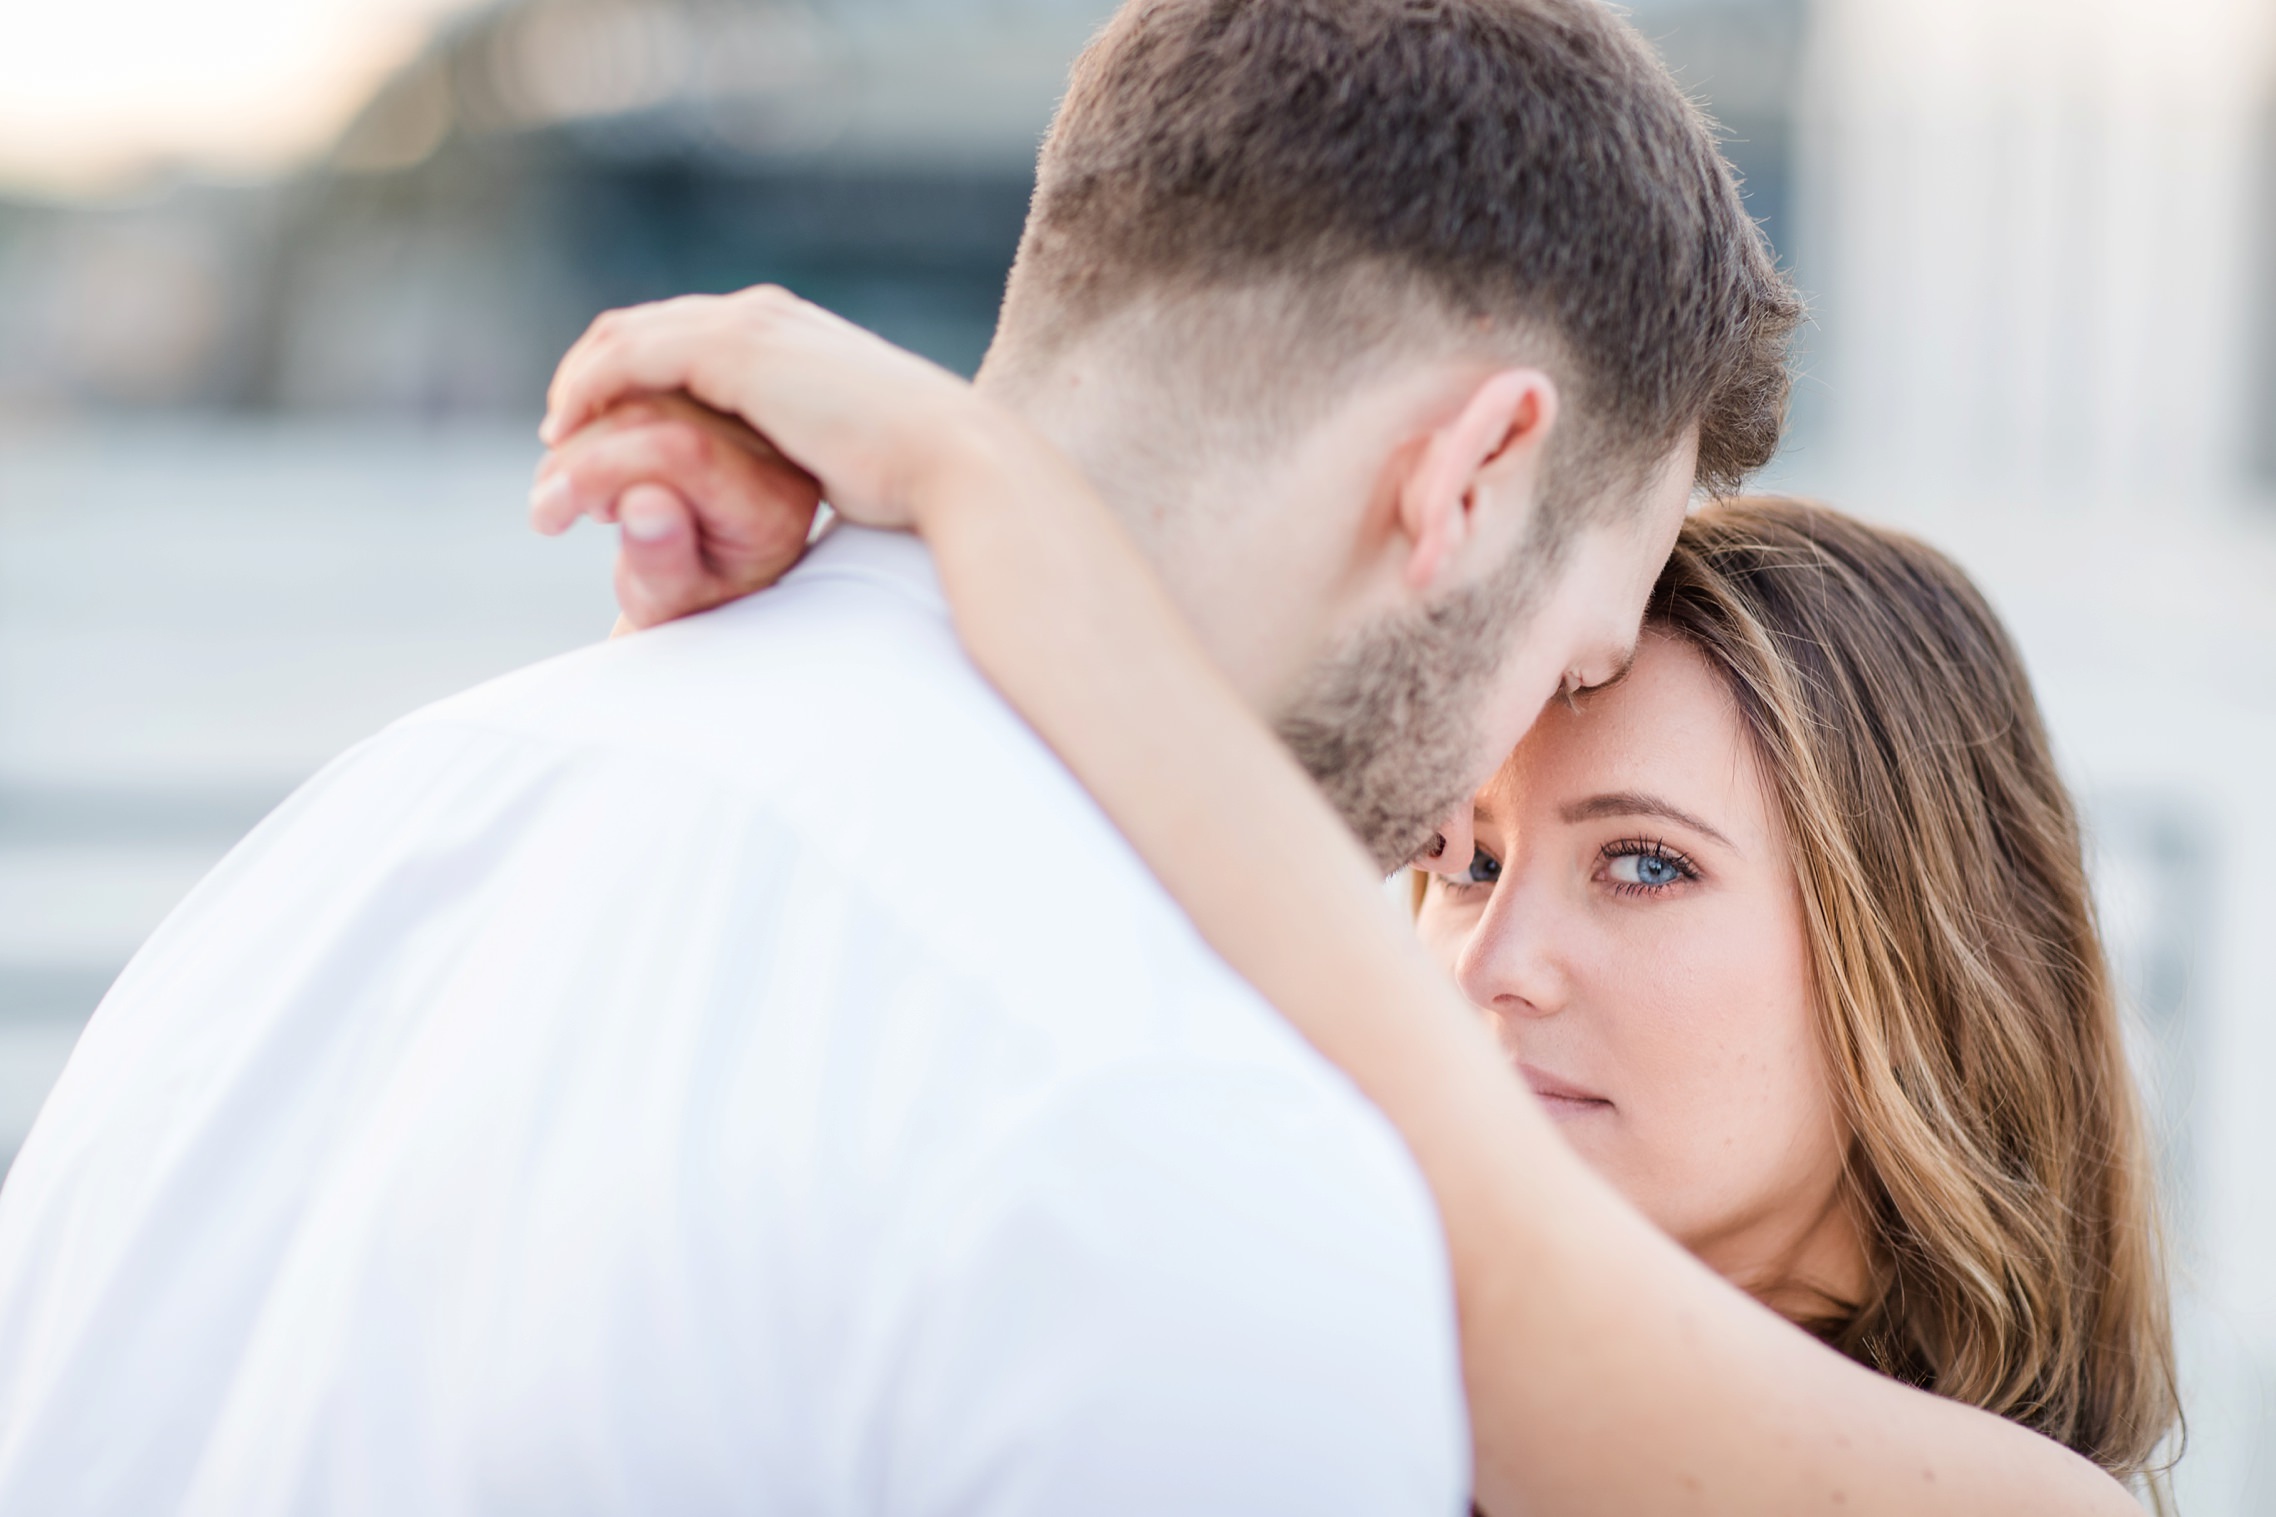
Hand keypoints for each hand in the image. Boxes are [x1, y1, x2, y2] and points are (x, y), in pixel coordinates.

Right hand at [530, 392, 819, 628]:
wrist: (710, 579)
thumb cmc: (687, 600)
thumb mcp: (673, 603)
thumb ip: (662, 560)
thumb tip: (642, 501)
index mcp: (773, 502)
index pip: (678, 450)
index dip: (597, 468)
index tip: (547, 511)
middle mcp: (774, 444)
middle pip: (654, 405)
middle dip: (578, 450)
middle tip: (546, 508)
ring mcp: (750, 407)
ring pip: (641, 371)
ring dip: (578, 421)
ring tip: (568, 491)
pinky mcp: (721, 386)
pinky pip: (646, 356)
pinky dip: (594, 394)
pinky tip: (585, 449)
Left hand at [540, 286, 1003, 533]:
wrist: (951, 457)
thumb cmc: (921, 472)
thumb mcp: (854, 447)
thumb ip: (816, 440)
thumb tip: (816, 468)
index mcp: (789, 332)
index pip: (683, 334)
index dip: (631, 376)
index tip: (604, 428)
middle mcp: (762, 313)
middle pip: (640, 326)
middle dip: (591, 377)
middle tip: (562, 431)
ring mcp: (746, 324)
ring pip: (623, 339)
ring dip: (578, 388)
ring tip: (557, 442)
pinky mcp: (732, 351)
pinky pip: (627, 361)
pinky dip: (587, 393)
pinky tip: (570, 437)